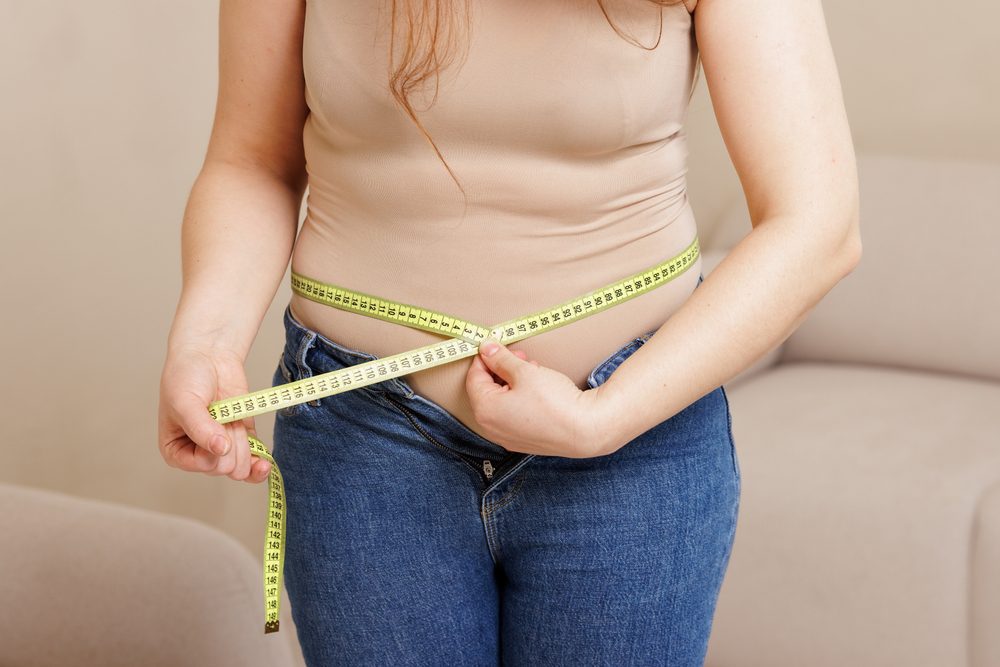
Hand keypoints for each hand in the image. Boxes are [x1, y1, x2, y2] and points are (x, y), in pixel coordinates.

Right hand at [158, 344, 271, 482]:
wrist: (208, 356)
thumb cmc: (186, 377)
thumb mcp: (185, 403)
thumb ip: (201, 428)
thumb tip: (221, 450)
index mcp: (176, 451)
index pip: (204, 465)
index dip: (212, 447)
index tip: (208, 422)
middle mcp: (199, 453)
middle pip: (225, 468)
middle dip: (229, 441)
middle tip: (220, 415)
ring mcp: (222, 448)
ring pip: (241, 466)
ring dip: (242, 441)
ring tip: (231, 418)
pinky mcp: (242, 438)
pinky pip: (254, 460)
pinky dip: (261, 462)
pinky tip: (265, 463)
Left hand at [465, 338, 617, 457]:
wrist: (586, 429)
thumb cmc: (555, 402)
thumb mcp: (525, 372)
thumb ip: (501, 359)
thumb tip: (486, 349)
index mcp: (485, 410)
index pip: (474, 378)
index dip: (484, 358)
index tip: (495, 346)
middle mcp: (491, 428)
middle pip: (486, 391)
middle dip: (500, 370)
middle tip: (519, 357)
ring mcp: (507, 438)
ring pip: (500, 403)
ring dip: (511, 383)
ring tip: (532, 371)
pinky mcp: (523, 441)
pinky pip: (512, 416)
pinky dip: (518, 399)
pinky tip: (537, 389)